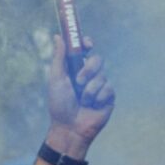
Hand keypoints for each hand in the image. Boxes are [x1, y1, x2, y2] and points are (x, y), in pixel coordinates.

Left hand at [45, 32, 114, 152]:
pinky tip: (92, 106)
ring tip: (83, 101)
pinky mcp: (109, 96)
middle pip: (98, 59)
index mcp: (76, 68)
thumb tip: (58, 36)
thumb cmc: (59, 105)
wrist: (69, 128)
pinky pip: (108, 88)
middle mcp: (89, 75)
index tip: (87, 44)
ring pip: (102, 76)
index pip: (85, 50)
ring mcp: (100, 85)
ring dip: (90, 89)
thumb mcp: (56, 79)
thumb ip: (59, 58)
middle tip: (78, 81)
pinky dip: (98, 97)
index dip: (87, 43)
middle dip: (89, 69)